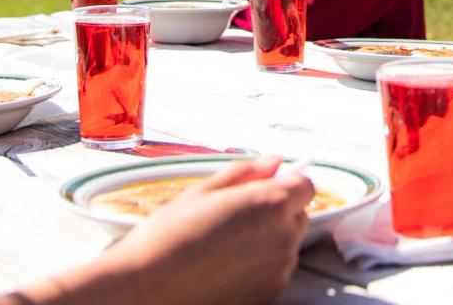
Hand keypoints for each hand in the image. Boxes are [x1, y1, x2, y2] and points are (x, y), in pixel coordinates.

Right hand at [10, 157, 312, 304]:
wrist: (146, 288)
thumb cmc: (168, 237)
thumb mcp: (203, 192)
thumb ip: (245, 173)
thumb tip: (273, 162)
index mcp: (269, 204)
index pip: (306, 186)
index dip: (287, 184)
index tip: (266, 187)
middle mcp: (282, 239)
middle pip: (299, 216)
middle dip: (278, 212)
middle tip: (237, 216)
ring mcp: (278, 271)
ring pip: (287, 246)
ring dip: (269, 240)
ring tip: (226, 244)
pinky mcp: (269, 295)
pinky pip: (274, 272)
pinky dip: (260, 267)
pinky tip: (226, 265)